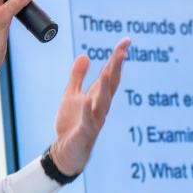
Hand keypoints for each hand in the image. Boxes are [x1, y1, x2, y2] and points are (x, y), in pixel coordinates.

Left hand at [50, 38, 129, 174]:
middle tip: (122, 50)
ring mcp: (94, 120)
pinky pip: (87, 121)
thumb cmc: (71, 123)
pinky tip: (87, 101)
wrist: (65, 152)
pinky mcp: (84, 133)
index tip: (126, 41)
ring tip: (107, 71)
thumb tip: (85, 54)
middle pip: (111, 85)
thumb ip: (78, 76)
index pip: (110, 74)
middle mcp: (100, 107)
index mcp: (97, 96)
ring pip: (103, 102)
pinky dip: (87, 111)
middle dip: (116, 67)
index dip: (117, 58)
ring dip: (105, 87)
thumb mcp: (71, 94)